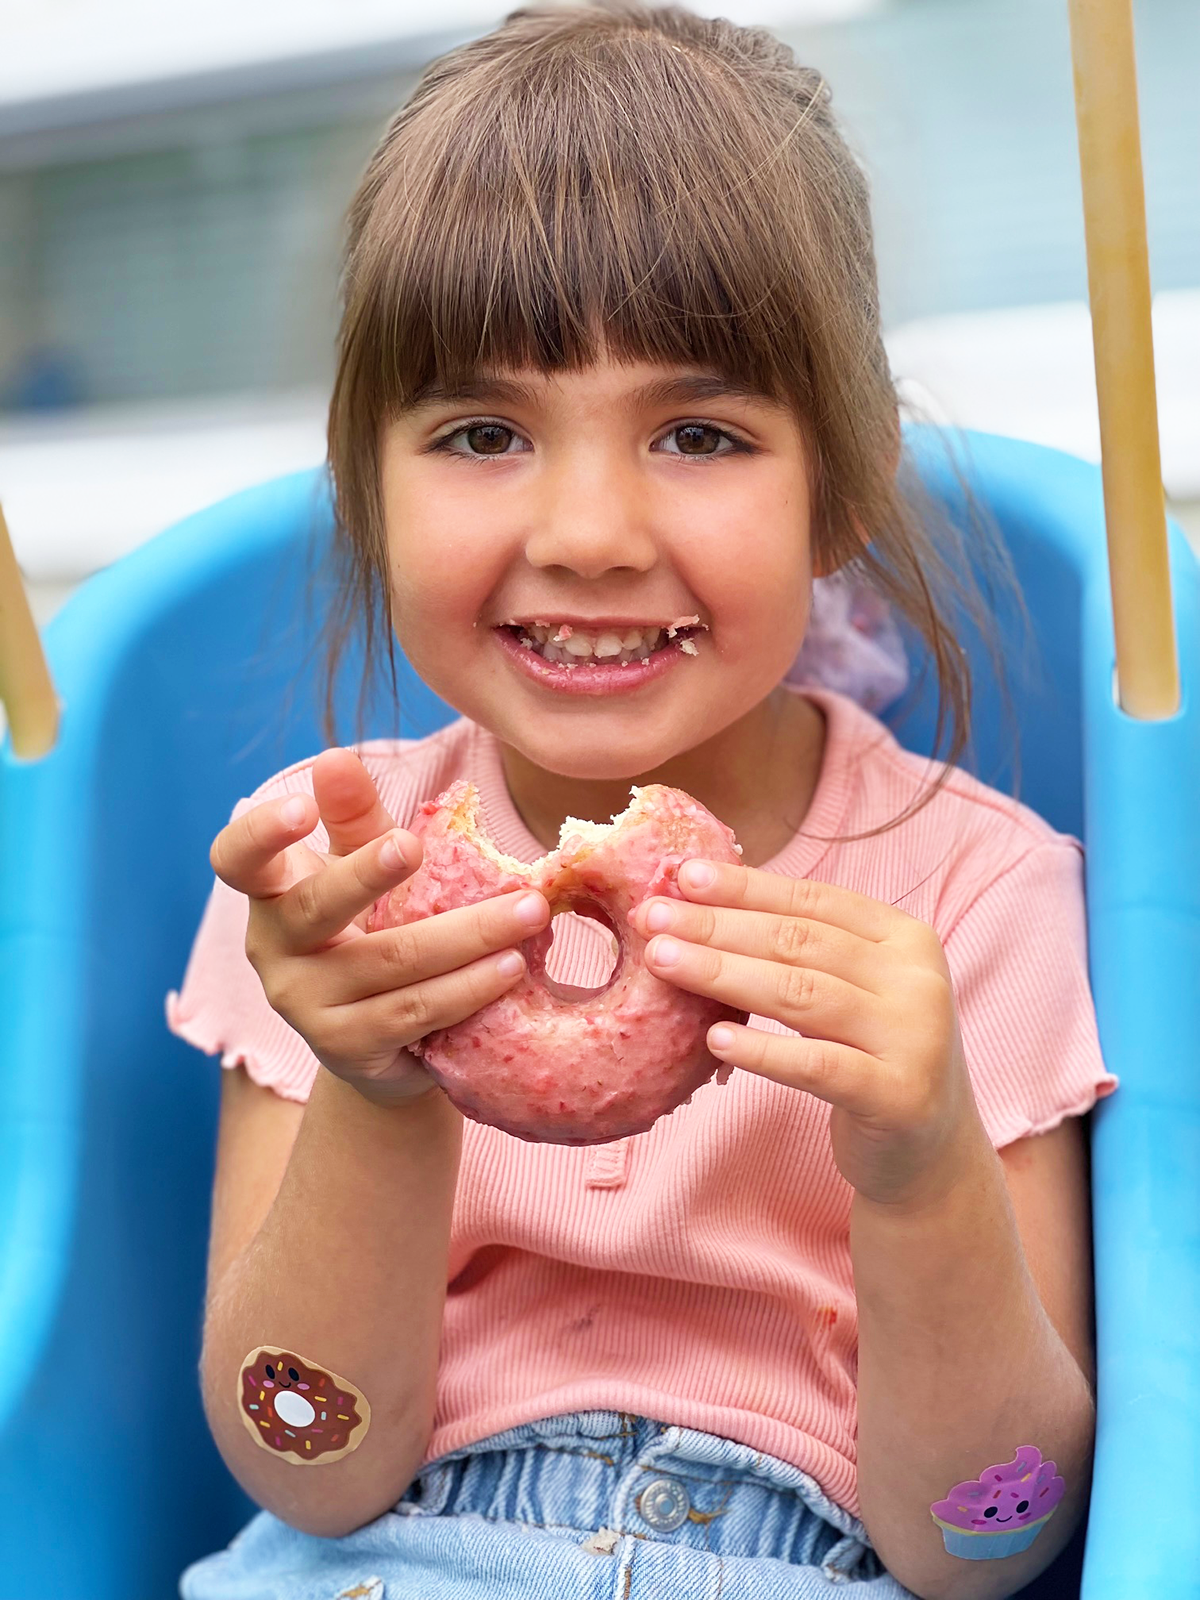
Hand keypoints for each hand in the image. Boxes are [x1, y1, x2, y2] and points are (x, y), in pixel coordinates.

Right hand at [208, 747, 549, 1107]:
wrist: (386, 1044)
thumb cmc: (371, 931)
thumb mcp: (362, 869)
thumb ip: (355, 818)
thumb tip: (335, 757)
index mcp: (272, 893)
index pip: (237, 859)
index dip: (260, 833)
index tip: (301, 807)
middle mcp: (275, 951)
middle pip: (316, 908)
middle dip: (367, 874)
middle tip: (413, 844)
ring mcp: (306, 1006)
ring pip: (389, 963)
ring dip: (466, 936)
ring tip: (526, 912)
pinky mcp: (347, 1048)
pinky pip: (414, 1013)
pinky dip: (468, 988)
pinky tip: (510, 967)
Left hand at [628, 859, 985, 1208]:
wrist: (931, 1154)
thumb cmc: (872, 1060)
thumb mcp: (852, 993)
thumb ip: (802, 952)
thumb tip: (704, 905)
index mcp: (905, 939)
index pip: (814, 900)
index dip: (746, 887)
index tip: (683, 875)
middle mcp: (917, 981)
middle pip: (801, 942)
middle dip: (719, 926)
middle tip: (651, 917)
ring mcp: (914, 1038)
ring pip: (803, 994)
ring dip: (724, 974)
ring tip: (663, 961)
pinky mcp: (899, 1096)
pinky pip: (817, 1066)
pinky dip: (763, 1051)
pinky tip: (714, 1039)